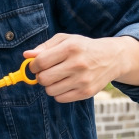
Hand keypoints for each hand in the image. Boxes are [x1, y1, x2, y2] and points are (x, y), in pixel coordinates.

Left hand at [22, 34, 138, 102]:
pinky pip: (60, 98)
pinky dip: (59, 92)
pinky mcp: (86, 92)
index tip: (35, 65)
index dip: (33, 65)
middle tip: (46, 72)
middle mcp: (78, 64)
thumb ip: (44, 47)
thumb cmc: (83, 47)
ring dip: (49, 85)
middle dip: (40, 76)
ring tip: (58, 77)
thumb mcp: (65, 40)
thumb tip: (26, 55)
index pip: (41, 62)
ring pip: (50, 90)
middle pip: (43, 78)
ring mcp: (83, 80)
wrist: (112, 58)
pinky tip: (66, 84)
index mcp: (71, 48)